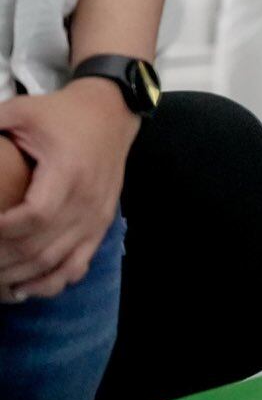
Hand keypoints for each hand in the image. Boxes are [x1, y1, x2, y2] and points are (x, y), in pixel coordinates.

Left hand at [0, 80, 139, 300]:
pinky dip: (49, 283)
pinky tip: (23, 289)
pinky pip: (77, 265)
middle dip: (0, 260)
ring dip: (18, 276)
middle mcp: (86, 200)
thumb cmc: (62, 113)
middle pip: (39, 248)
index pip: (33, 217)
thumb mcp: (21, 110)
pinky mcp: (99, 225)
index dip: (1, 232)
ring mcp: (96, 216)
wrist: (112, 112)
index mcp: (68, 172)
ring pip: (55, 263)